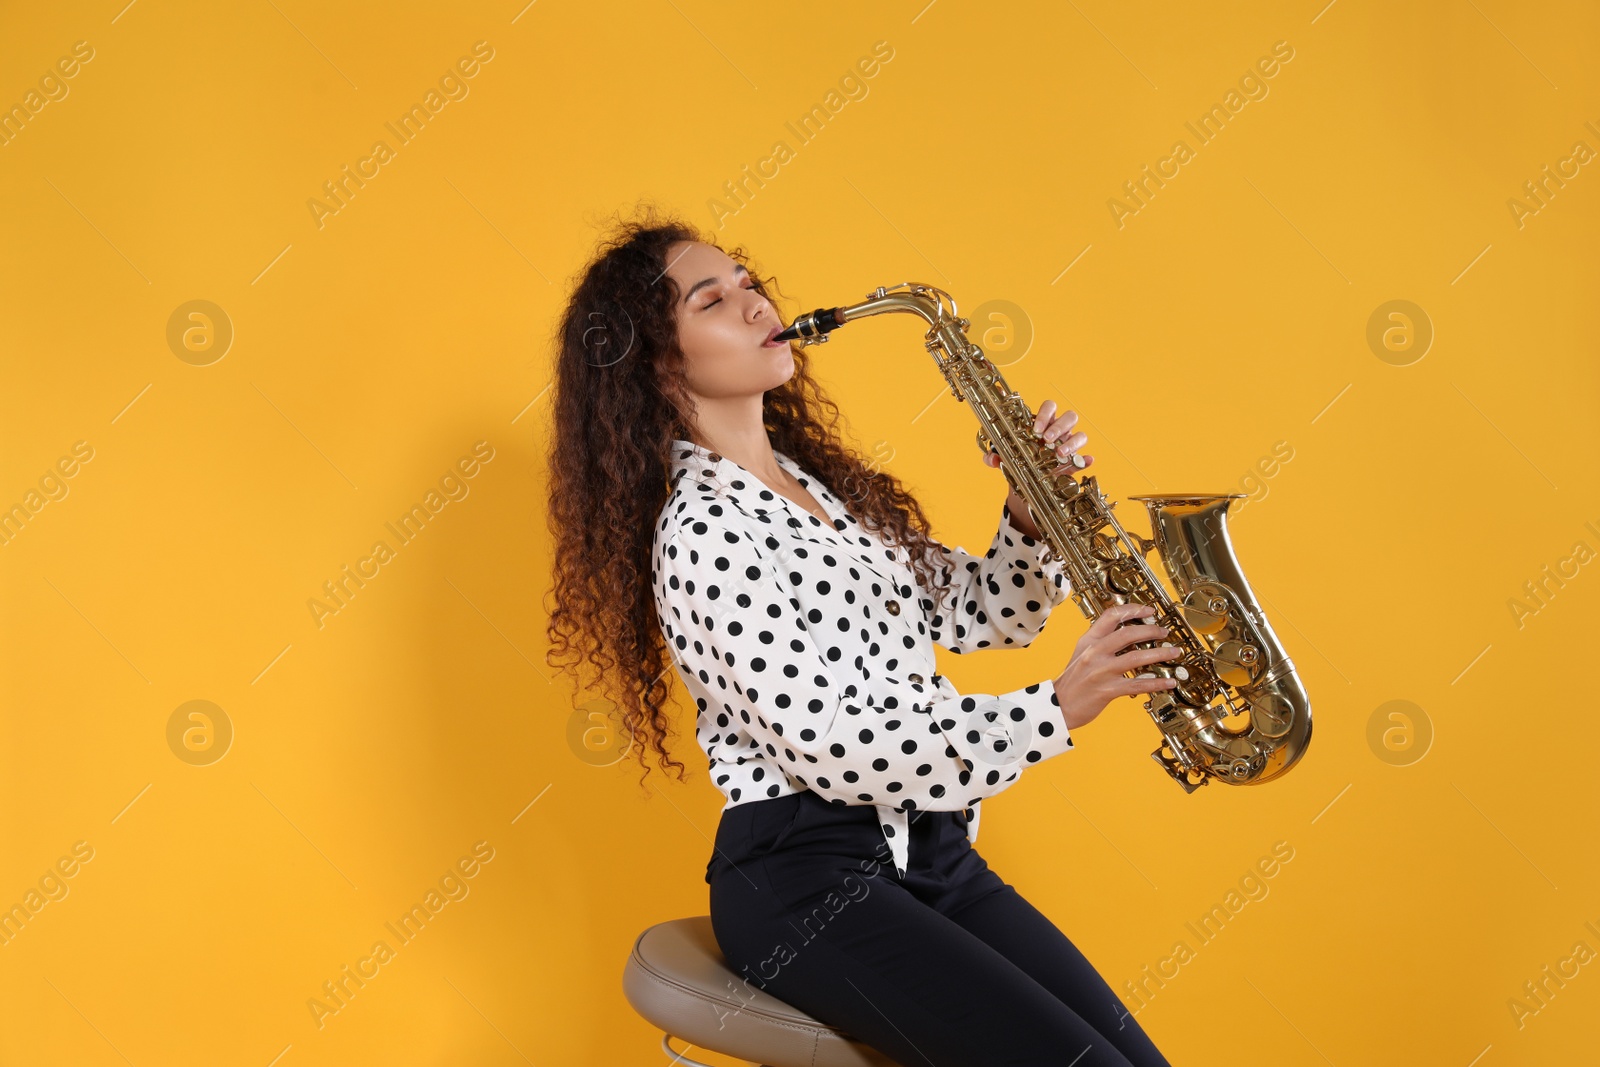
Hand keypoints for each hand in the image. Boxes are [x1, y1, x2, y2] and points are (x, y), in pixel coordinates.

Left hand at [982, 399, 1092, 539]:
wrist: (1027, 480)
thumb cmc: (1017, 460)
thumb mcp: (1002, 457)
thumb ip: (992, 457)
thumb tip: (992, 459)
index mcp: (1043, 422)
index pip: (1050, 406)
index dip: (1045, 414)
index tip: (1036, 429)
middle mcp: (1060, 429)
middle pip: (1069, 417)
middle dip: (1059, 426)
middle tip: (1046, 440)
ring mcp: (1070, 444)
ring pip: (1081, 434)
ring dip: (1072, 442)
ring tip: (1059, 454)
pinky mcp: (1075, 461)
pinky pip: (1085, 458)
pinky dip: (1085, 459)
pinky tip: (1084, 461)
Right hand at [1052, 603, 1181, 730]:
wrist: (1056, 705)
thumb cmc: (1072, 681)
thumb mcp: (1082, 654)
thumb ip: (1100, 642)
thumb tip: (1127, 634)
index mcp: (1088, 641)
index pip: (1111, 615)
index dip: (1133, 610)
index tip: (1149, 611)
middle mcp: (1095, 653)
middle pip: (1128, 633)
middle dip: (1151, 630)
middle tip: (1164, 632)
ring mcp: (1101, 671)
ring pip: (1136, 657)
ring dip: (1160, 654)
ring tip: (1173, 652)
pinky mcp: (1107, 690)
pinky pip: (1138, 684)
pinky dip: (1156, 683)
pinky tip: (1168, 682)